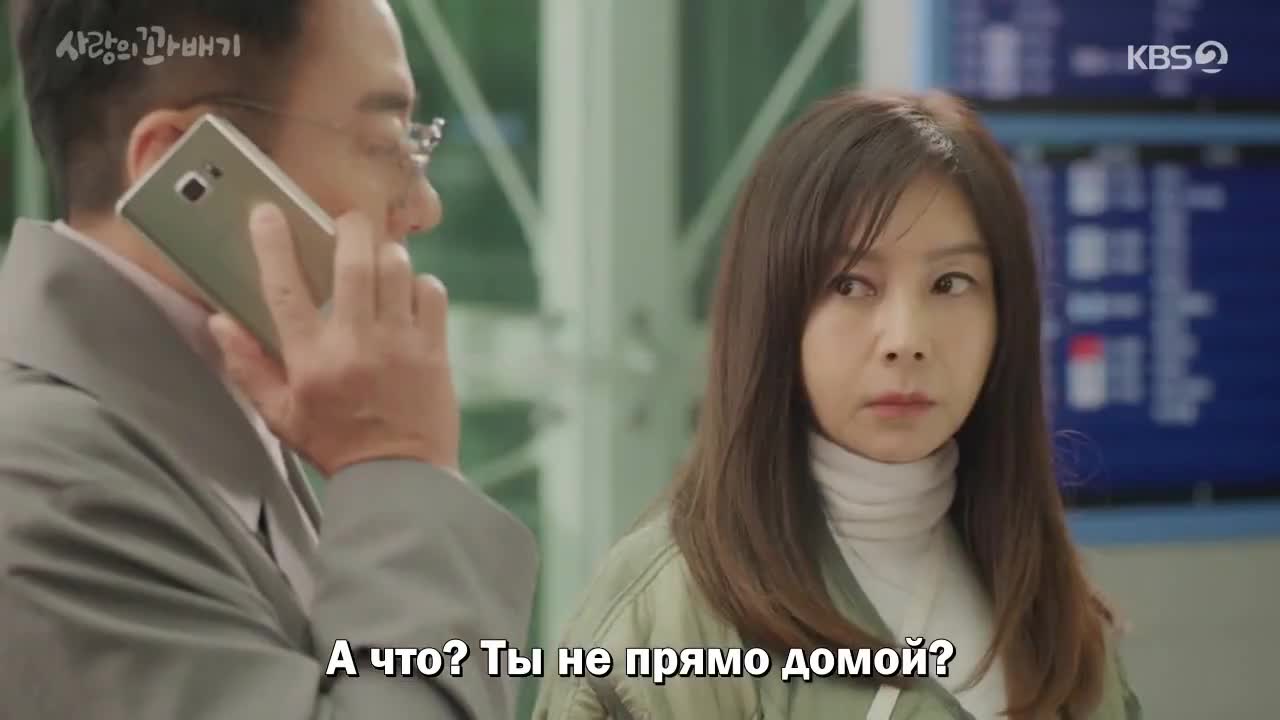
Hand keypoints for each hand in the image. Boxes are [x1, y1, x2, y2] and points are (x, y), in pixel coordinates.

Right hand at [208, 203, 459, 476]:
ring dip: (387, 255)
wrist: (399, 477)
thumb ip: (248, 367)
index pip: (285, 288)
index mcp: (311, 359)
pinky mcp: (434, 350)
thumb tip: (219, 322)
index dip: (273, 244)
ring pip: (396, 269)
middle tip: (346, 222)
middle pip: (353, 261)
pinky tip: (411, 294)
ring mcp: (399, 344)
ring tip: (379, 260)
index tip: (267, 213)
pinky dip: (421, 284)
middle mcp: (355, 344)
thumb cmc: (336, 444)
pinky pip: (432, 293)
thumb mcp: (280, 414)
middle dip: (349, 228)